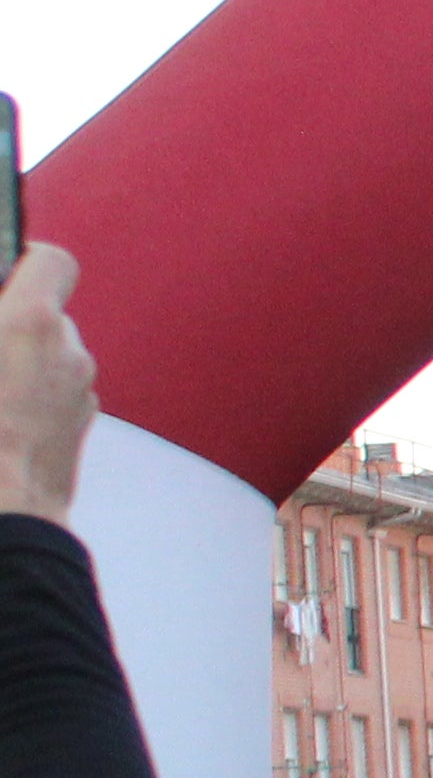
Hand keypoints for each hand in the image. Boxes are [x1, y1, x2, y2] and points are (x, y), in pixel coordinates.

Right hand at [0, 245, 95, 527]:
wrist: (0, 515)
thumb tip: (3, 321)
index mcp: (31, 322)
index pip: (52, 263)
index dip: (24, 262)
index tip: (1, 275)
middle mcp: (69, 353)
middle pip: (44, 318)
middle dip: (8, 326)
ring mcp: (80, 396)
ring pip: (47, 362)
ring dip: (15, 366)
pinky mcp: (77, 432)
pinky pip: (52, 399)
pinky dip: (26, 400)